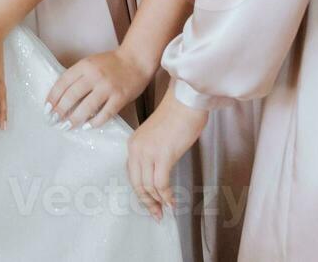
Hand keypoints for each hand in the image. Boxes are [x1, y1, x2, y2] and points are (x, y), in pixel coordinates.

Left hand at [45, 48, 150, 129]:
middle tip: (53, 121)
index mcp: (84, 66)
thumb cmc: (111, 63)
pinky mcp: (120, 97)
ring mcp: (108, 87)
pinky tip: (86, 127)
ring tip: (66, 126)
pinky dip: (94, 122)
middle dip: (60, 110)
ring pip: (87, 107)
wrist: (136, 60)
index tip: (46, 108)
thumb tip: (61, 96)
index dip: (53, 97)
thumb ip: (78, 76)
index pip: (63, 82)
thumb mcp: (90, 63)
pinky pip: (105, 113)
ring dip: (74, 119)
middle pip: (72, 95)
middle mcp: (94, 76)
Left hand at [127, 86, 207, 220]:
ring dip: (157, 202)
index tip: (150, 204)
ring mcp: (148, 152)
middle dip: (147, 202)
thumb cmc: (176, 117)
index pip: (131, 174)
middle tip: (157, 214)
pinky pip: (161, 183)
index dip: (140, 192)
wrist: (185, 102)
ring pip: (148, 186)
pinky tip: (173, 202)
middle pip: (137, 183)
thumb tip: (159, 175)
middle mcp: (136, 149)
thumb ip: (153, 154)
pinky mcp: (163, 155)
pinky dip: (166, 196)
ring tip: (166, 211)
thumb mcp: (157, 137)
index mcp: (133, 144)